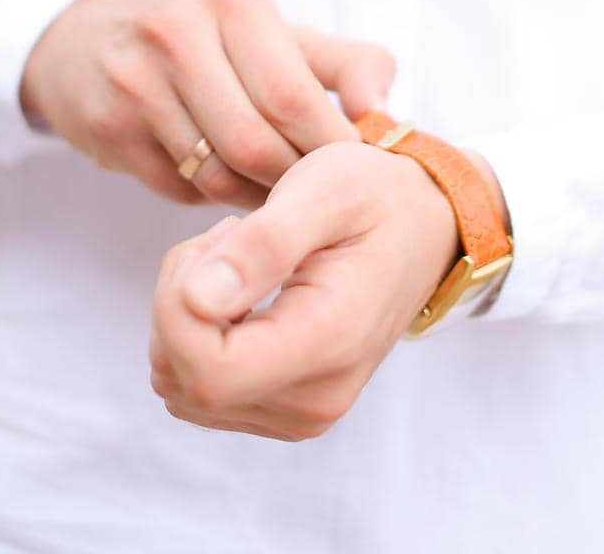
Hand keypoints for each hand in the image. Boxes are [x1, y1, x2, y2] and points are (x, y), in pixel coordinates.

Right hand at [19, 0, 395, 208]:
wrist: (82, 38)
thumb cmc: (201, 37)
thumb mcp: (270, 30)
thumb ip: (345, 63)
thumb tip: (384, 113)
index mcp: (232, 2)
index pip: (293, 95)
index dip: (329, 144)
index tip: (354, 170)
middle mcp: (176, 35)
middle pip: (255, 142)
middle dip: (291, 178)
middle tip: (312, 193)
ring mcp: (133, 83)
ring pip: (216, 173)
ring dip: (254, 195)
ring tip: (271, 189)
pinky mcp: (105, 129)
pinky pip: (179, 188)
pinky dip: (209, 197)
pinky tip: (219, 180)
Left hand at [148, 139, 469, 440]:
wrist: (425, 228)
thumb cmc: (376, 196)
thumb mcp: (325, 189)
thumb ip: (264, 244)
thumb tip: (197, 300)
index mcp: (328, 342)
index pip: (206, 370)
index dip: (178, 304)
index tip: (224, 238)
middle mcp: (315, 398)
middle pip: (183, 379)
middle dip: (179, 299)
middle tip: (232, 238)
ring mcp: (301, 413)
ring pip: (180, 383)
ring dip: (186, 314)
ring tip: (241, 259)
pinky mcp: (284, 409)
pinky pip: (199, 387)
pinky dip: (199, 335)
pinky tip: (240, 290)